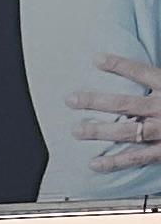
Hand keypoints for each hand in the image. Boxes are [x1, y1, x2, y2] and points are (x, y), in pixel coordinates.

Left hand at [65, 52, 160, 170]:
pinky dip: (114, 162)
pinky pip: (137, 158)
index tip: (96, 59)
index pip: (143, 73)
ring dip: (99, 131)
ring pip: (127, 131)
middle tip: (71, 99)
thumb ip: (160, 78)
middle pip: (126, 104)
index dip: (119, 65)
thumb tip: (150, 74)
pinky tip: (93, 164)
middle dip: (95, 101)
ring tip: (76, 130)